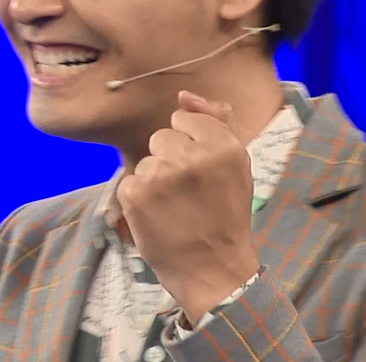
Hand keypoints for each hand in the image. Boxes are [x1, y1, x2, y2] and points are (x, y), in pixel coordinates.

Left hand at [116, 90, 260, 322]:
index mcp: (221, 145)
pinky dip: (139, 198)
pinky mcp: (134, 194)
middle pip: (161, 138)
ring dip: (154, 180)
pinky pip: (129, 181)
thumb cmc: (225, 216)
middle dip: (171, 160)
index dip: (190, 144)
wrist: (212, 269)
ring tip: (174, 207)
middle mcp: (190, 156)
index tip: (201, 171)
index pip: (183, 119)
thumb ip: (215, 123)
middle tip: (189, 192)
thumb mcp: (235, 165)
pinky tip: (157, 216)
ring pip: (146, 161)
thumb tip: (185, 95)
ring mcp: (159, 175)